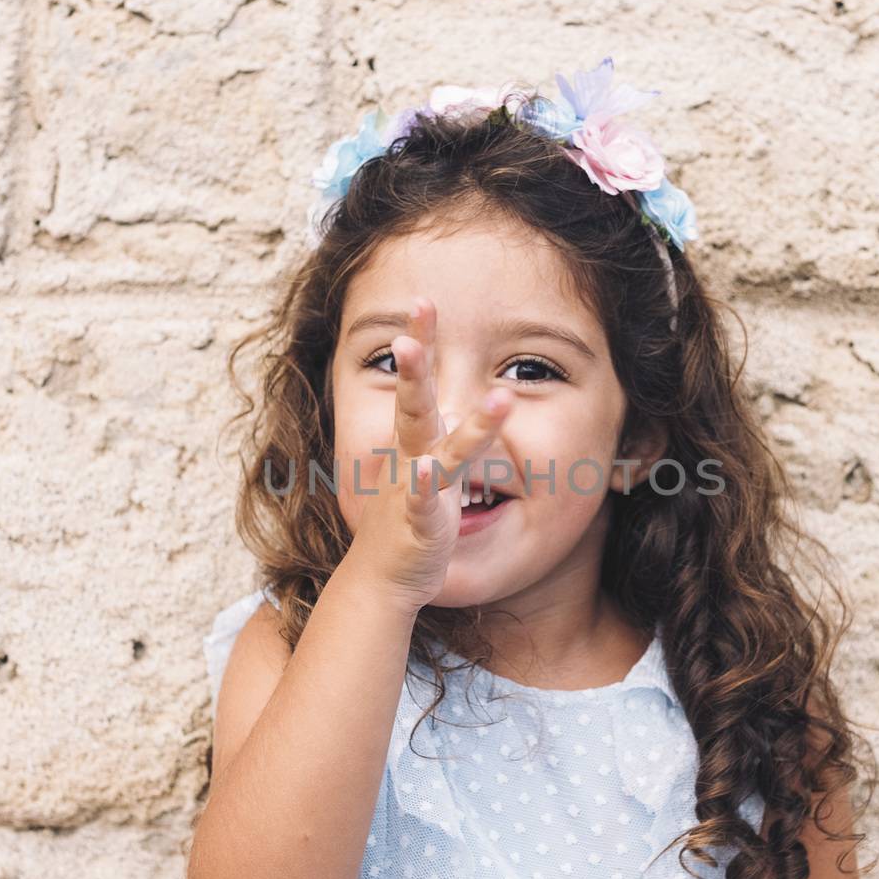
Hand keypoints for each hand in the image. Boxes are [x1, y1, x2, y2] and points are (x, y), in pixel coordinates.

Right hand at [343, 296, 512, 612]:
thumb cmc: (406, 520)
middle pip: (414, 398)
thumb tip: (454, 402)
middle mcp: (411, 455)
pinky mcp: (422, 523)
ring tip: (498, 399)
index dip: (417, 341)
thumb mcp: (424, 467)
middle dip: (416, 355)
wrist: (379, 579)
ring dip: (472, 425)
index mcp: (414, 441)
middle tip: (420, 309)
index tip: (422, 299)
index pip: (416, 382)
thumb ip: (438, 434)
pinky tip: (429, 473)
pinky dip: (427, 489)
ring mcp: (415, 487)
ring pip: (440, 447)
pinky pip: (426, 502)